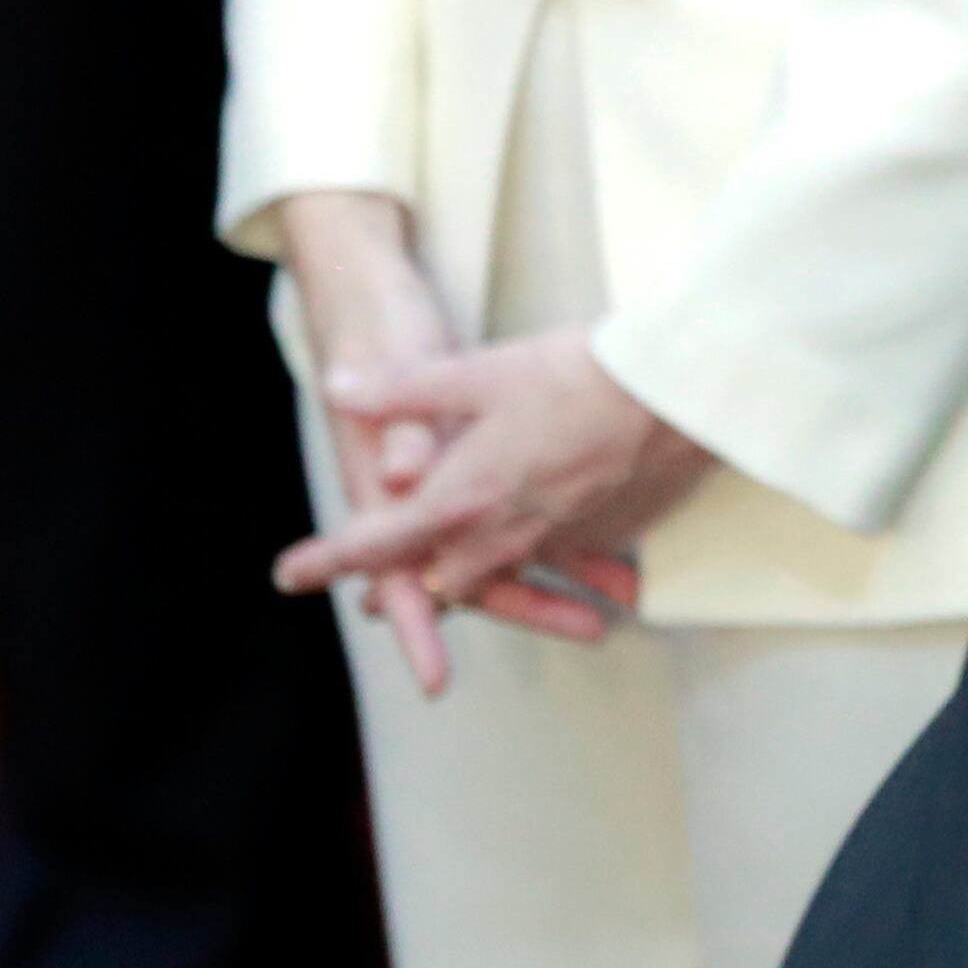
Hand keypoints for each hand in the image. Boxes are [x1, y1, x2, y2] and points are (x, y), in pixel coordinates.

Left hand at [268, 192, 593, 688]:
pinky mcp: (599, 536)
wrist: (678, 397)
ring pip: (492, 577)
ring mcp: (554, 540)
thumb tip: (339, 387)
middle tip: (373, 596)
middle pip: (433, 578)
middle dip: (400, 586)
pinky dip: (533, 565)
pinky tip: (537, 550)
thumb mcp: (482, 371)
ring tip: (444, 584)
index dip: (329, 558)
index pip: (377, 539)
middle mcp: (503, 533)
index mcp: (463, 495)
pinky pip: (550, 563)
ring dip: (463, 583)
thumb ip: (406, 389)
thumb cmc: (579, 376)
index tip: (290, 575)